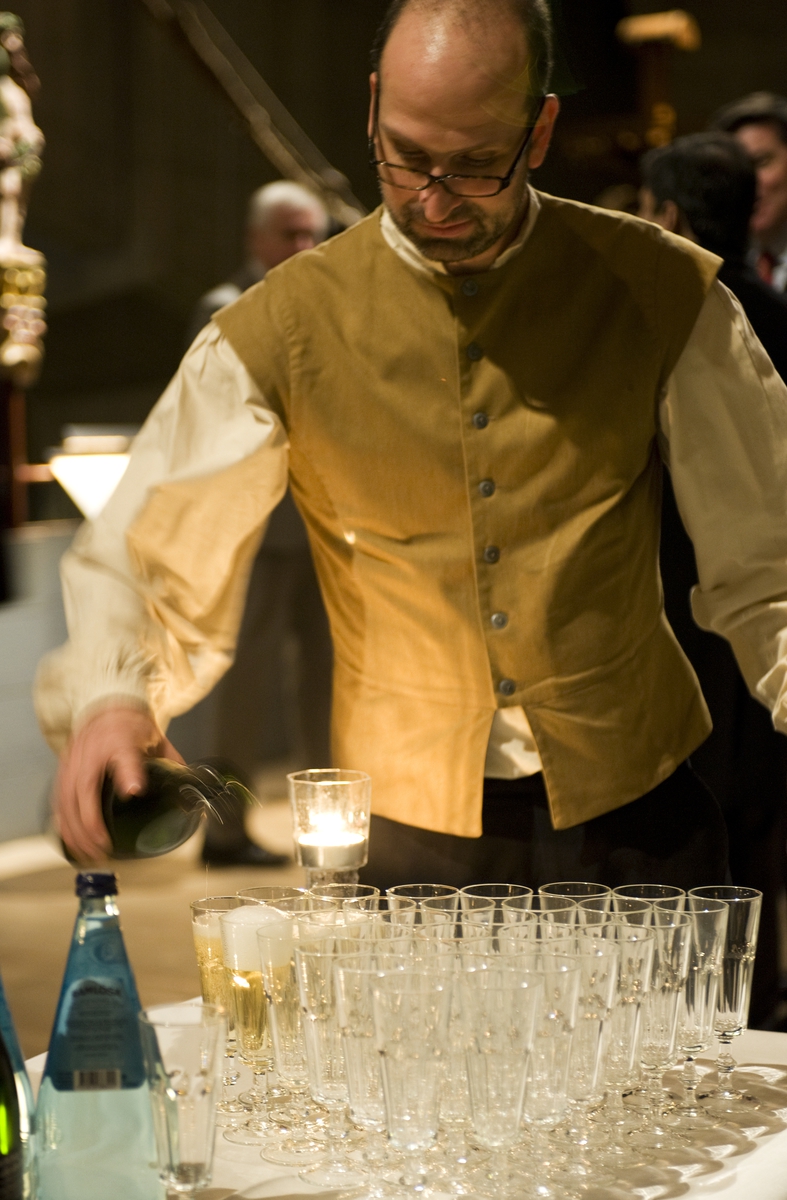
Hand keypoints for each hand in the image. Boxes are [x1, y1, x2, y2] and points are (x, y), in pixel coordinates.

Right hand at [54, 705, 184, 862]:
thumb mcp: (158, 740)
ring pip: (66, 799)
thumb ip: (172, 764)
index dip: (128, 773)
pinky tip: (71, 842)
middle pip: (84, 788)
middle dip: (91, 824)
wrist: (107, 706)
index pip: (124, 754)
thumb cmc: (132, 725)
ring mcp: (74, 760)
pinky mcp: (64, 770)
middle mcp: (92, 750)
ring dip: (75, 831)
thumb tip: (191, 791)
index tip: (133, 790)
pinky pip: (58, 801)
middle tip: (104, 848)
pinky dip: (63, 824)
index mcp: (121, 739)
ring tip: (88, 854)